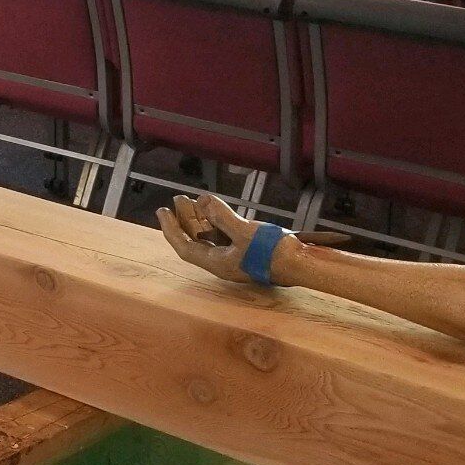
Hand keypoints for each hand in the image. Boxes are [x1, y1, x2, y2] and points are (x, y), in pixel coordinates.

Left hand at [159, 192, 287, 287]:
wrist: (302, 264)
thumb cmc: (273, 252)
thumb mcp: (245, 232)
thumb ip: (222, 216)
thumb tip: (201, 200)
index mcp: (217, 263)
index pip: (185, 246)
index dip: (171, 229)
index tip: (162, 212)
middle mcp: (223, 262)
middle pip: (196, 240)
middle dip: (184, 220)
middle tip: (177, 200)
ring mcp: (236, 256)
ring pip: (210, 237)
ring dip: (200, 219)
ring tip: (191, 201)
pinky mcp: (248, 250)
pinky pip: (225, 235)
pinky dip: (217, 221)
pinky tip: (215, 209)